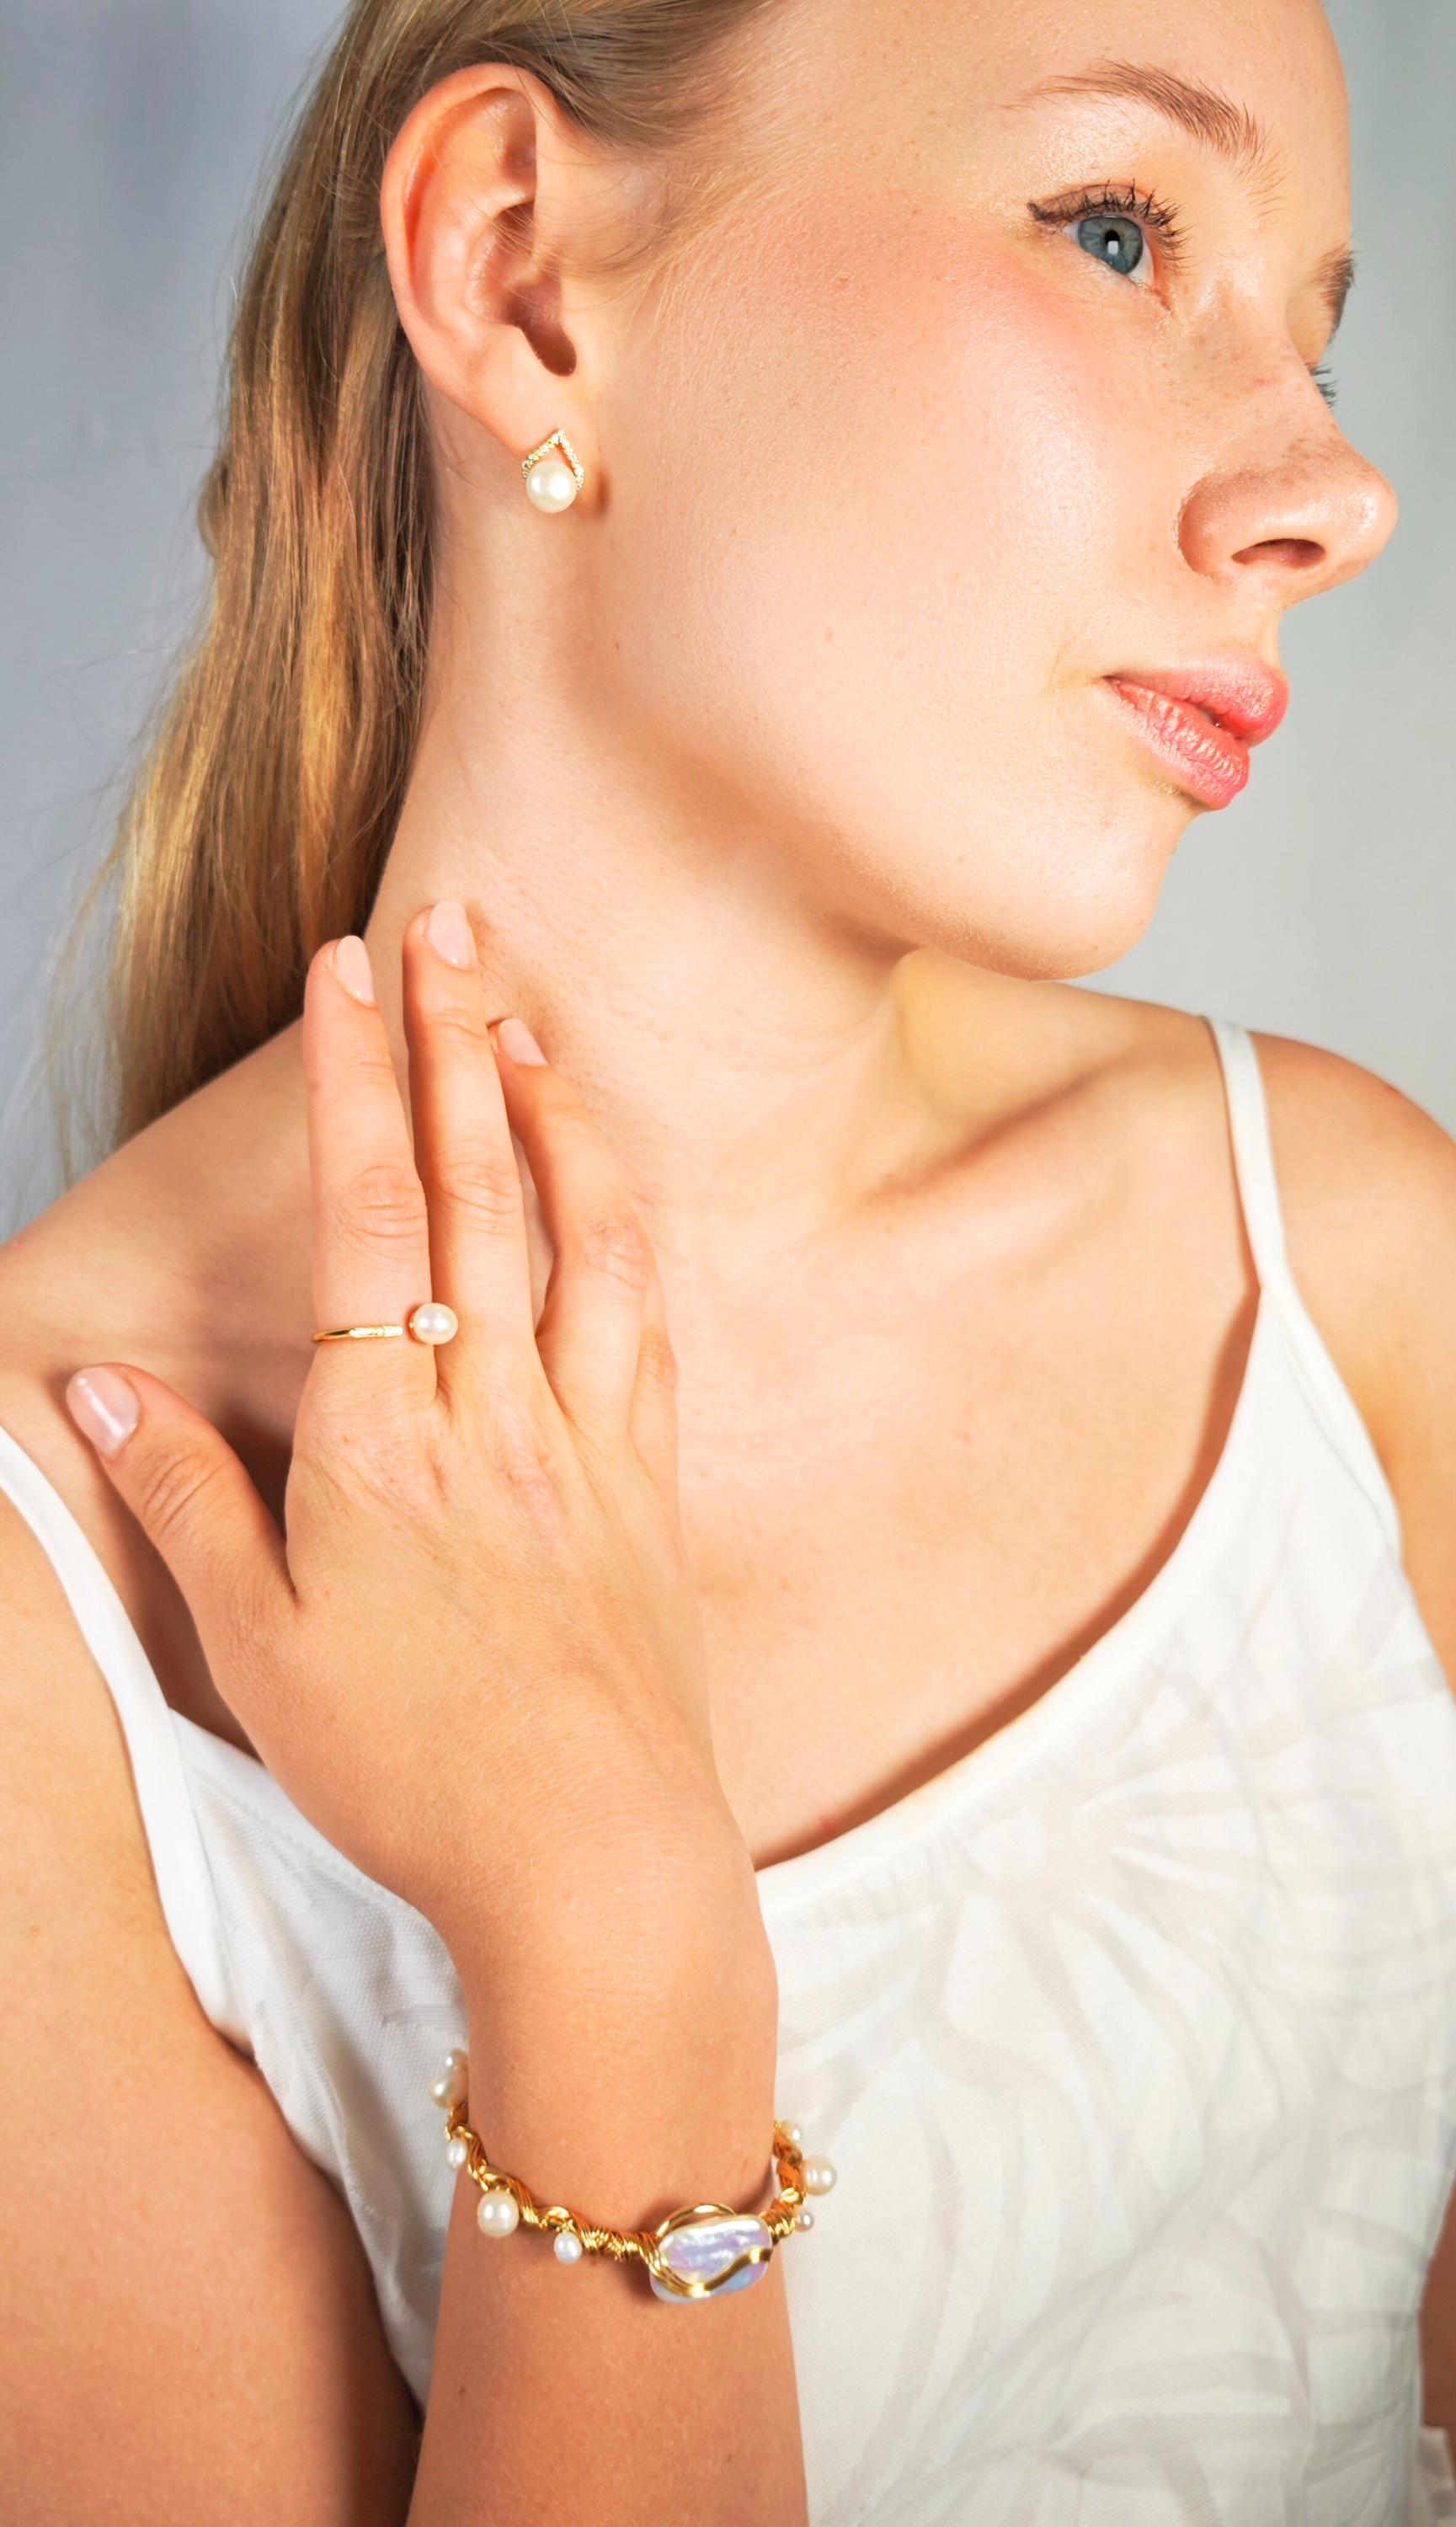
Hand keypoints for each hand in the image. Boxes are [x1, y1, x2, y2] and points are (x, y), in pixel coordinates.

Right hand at [64, 909, 756, 1982]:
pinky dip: (625, 1229)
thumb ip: (180, 1501)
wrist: (594, 1863)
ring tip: (529, 1019)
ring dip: (555, 1113)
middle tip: (451, 920)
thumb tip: (96, 1384)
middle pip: (476, 1188)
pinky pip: (646, 1322)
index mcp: (384, 1440)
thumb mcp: (257, 1646)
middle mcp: (495, 1412)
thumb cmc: (414, 1769)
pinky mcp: (650, 1487)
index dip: (353, 1080)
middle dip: (457, 1040)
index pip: (363, 1217)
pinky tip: (612, 1189)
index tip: (350, 968)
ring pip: (579, 1235)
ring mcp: (586, 1441)